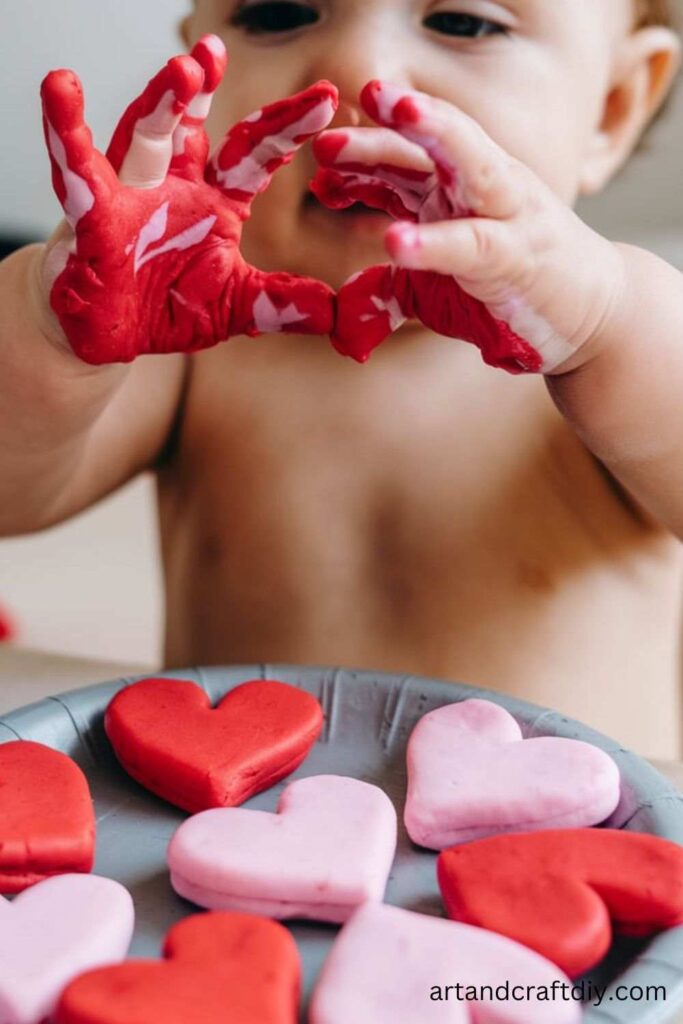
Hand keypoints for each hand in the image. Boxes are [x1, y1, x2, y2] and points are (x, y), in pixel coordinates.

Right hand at [41, 37, 337, 363]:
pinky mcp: (94, 220)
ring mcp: (132, 197)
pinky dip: (68, 137)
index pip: (255, 155)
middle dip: (208, 91)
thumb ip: (281, 304)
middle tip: (220, 51)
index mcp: (215, 203)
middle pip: (194, 130)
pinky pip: (80, 176)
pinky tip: (60, 92)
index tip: (328, 100)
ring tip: (182, 69)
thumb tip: (336, 312)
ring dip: (161, 103)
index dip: (287, 128)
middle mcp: (175, 187)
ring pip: (143, 137)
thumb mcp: (235, 308)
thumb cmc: (168, 309)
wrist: (111, 335)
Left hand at [312, 82, 623, 374]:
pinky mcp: (517, 257)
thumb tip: (347, 297)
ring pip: (470, 164)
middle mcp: (482, 192)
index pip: (410, 159)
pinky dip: (435, 242)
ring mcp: (506, 216)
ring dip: (434, 133)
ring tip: (395, 113)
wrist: (592, 313)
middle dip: (395, 120)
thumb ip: (395, 284)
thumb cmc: (512, 291)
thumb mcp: (440, 286)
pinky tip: (397, 241)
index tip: (322, 137)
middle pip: (434, 147)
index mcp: (459, 194)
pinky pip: (472, 243)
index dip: (369, 145)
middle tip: (358, 95)